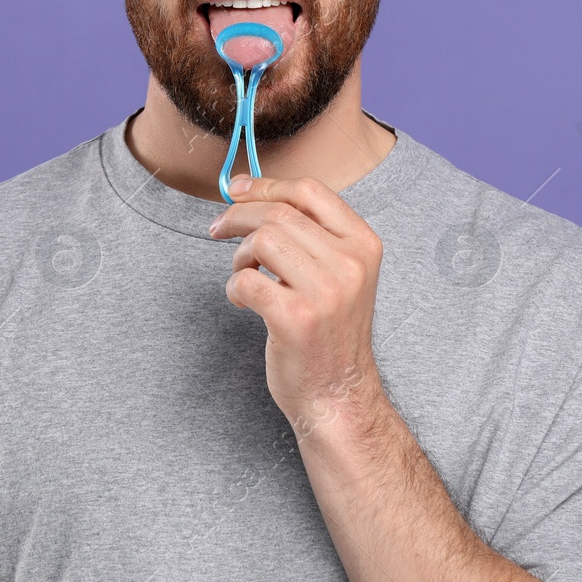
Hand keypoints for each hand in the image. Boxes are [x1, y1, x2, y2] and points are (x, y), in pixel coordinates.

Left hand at [209, 174, 386, 436]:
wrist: (339, 396)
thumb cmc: (329, 332)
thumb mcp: (340, 274)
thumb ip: (310, 233)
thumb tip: (251, 190)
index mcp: (364, 244)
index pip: (310, 192)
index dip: (267, 185)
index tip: (238, 190)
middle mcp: (350, 264)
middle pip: (279, 213)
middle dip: (239, 217)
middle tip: (218, 229)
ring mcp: (325, 292)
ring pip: (262, 241)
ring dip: (239, 256)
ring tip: (244, 275)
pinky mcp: (296, 319)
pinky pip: (246, 280)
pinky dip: (234, 288)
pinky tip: (245, 302)